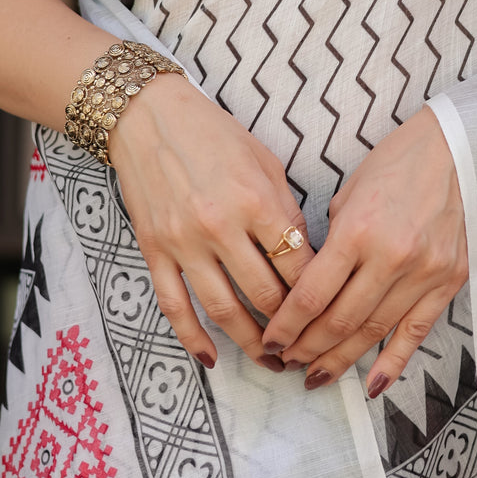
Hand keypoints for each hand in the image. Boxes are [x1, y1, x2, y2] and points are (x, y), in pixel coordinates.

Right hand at [107, 74, 314, 371]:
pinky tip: (212, 359)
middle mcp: (220, 227)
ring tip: (271, 361)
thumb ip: (285, 211)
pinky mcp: (155, 251)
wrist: (147, 116)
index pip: (297, 265)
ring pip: (223, 311)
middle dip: (291, 327)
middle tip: (308, 345)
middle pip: (265, 295)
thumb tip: (305, 258)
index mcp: (256, 201)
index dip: (318, 294)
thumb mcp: (265, 162)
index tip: (329, 310)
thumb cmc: (213, 134)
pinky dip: (193, 339)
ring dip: (250, 343)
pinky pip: (174, 307)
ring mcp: (184, 243)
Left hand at [260, 106, 467, 396]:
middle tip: (286, 363)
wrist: (458, 148)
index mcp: (358, 231)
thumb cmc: (398, 161)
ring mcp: (423, 273)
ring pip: (373, 331)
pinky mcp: (449, 281)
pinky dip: (393, 362)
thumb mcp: (350, 193)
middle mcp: (390, 257)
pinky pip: (416, 331)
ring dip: (340, 359)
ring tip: (315, 376)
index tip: (270, 341)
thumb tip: (312, 280)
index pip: (312, 295)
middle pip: (339, 321)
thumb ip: (332, 241)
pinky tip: (371, 384)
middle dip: (307, 348)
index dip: (286, 326)